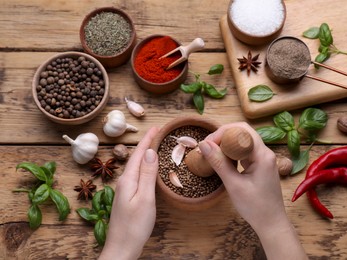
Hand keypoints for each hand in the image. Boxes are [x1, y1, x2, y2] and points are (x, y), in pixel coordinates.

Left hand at [99, 127, 159, 259]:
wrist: (122, 248)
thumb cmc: (135, 226)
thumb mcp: (145, 198)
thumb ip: (147, 174)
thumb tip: (150, 152)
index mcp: (128, 179)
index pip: (138, 153)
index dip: (148, 139)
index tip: (157, 126)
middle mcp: (124, 181)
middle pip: (136, 157)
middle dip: (147, 143)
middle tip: (159, 133)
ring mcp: (125, 190)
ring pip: (136, 165)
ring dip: (145, 153)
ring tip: (156, 145)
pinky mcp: (128, 197)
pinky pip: (137, 174)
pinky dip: (144, 166)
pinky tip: (149, 167)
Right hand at [198, 122, 306, 258]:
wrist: (271, 224)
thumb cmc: (255, 207)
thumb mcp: (233, 184)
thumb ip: (219, 163)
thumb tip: (203, 144)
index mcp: (263, 155)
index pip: (242, 130)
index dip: (223, 132)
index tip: (207, 143)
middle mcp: (265, 153)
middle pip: (243, 133)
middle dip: (223, 136)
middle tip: (207, 147)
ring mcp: (264, 159)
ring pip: (243, 142)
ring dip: (226, 144)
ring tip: (212, 153)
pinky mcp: (260, 165)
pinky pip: (245, 152)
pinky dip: (232, 153)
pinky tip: (222, 161)